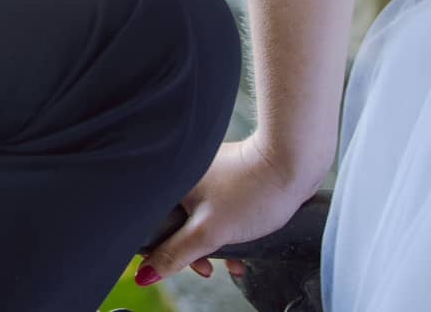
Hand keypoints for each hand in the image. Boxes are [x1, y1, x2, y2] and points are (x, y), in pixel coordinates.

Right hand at [135, 138, 320, 286]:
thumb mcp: (209, 232)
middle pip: (174, 223)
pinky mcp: (223, 176)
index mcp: (168, 181)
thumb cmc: (251, 191)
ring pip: (196, 217)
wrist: (291, 163)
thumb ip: (176, 254)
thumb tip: (145, 274)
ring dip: (213, 243)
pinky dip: (224, 227)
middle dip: (194, 251)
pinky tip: (242, 241)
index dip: (162, 250)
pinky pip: (213, 208)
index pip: (150, 223)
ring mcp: (202, 174)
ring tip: (234, 260)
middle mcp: (180, 174)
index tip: (183, 265)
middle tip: (210, 268)